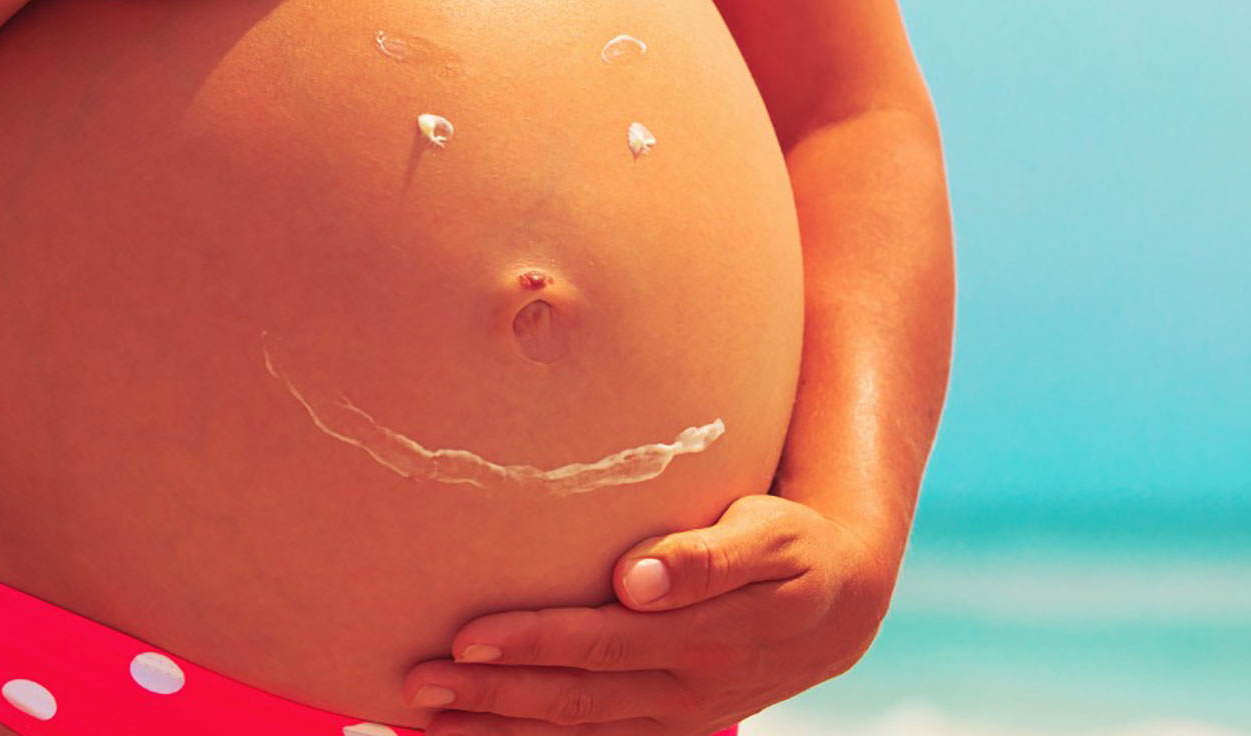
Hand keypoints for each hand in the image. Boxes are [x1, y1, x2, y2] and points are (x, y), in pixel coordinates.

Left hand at [401, 494, 898, 735]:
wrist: (837, 607)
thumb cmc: (793, 548)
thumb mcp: (770, 534)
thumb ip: (705, 557)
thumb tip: (632, 579)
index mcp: (705, 638)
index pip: (601, 644)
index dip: (532, 641)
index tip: (465, 634)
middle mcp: (684, 690)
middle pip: (572, 698)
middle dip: (488, 695)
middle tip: (413, 681)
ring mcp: (674, 718)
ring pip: (572, 731)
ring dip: (494, 728)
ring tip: (420, 718)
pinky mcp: (665, 726)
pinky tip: (474, 735)